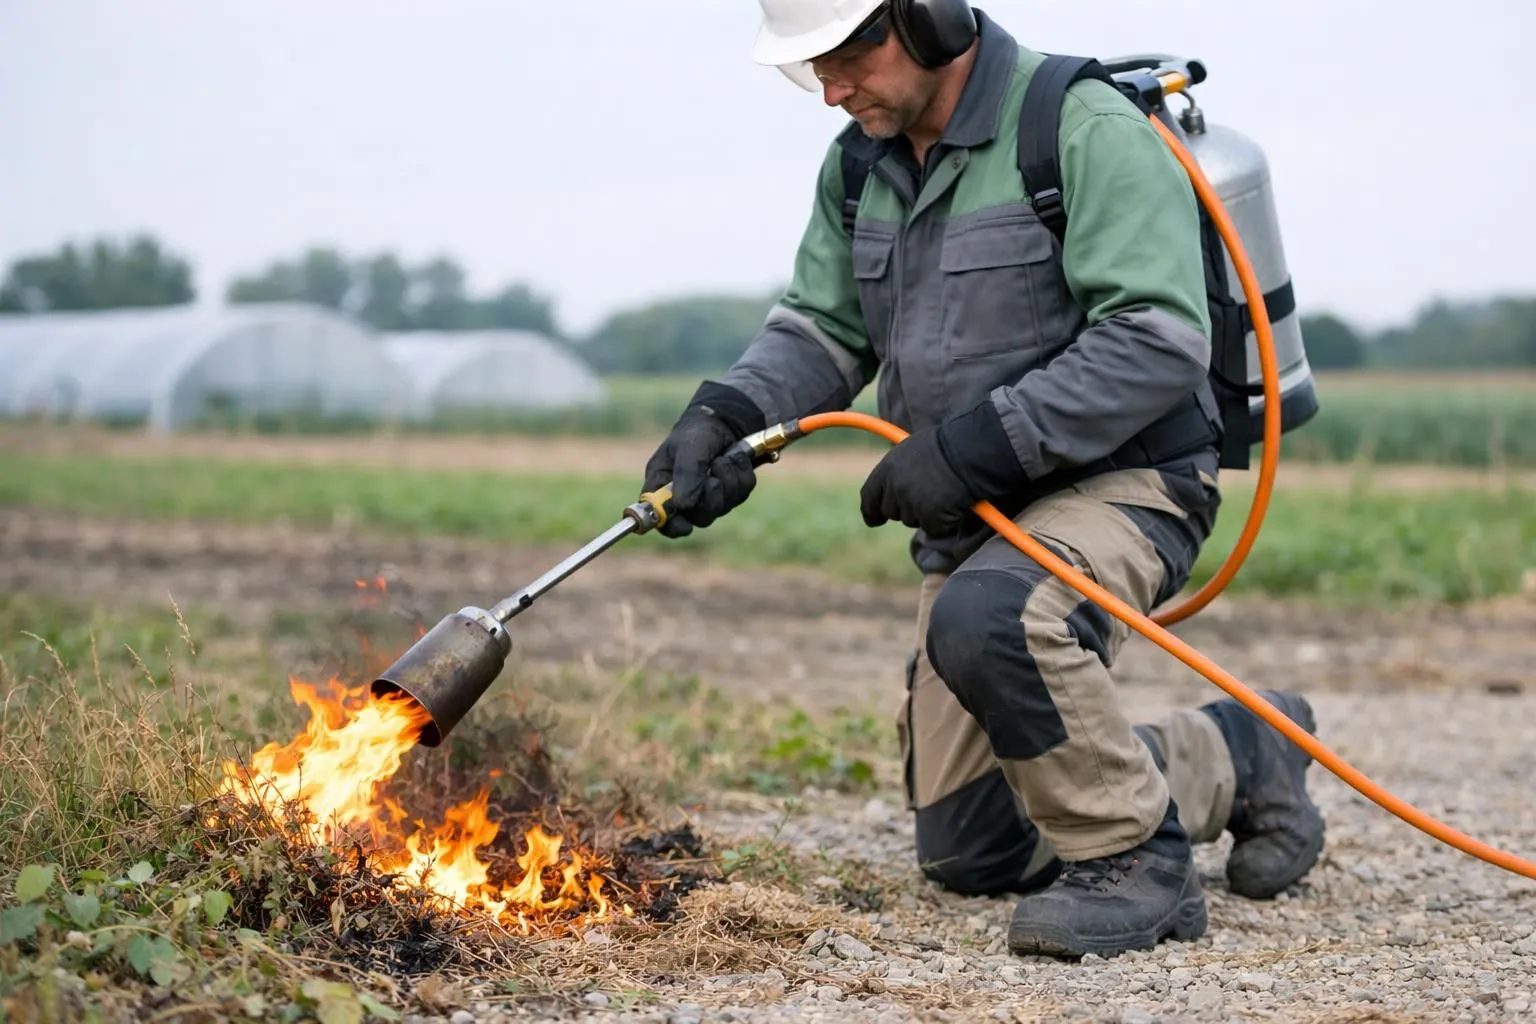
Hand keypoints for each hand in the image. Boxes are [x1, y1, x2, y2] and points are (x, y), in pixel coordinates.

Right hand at [641, 381, 764, 538]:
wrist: (723, 422)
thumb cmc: (696, 432)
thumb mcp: (688, 446)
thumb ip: (685, 473)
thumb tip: (684, 505)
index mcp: (662, 486)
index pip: (660, 518)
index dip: (671, 527)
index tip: (684, 526)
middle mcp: (684, 497)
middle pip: (698, 519)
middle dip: (710, 498)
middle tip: (713, 478)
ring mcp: (709, 498)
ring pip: (722, 507)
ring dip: (727, 480)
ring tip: (722, 459)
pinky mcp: (731, 494)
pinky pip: (741, 493)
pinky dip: (740, 474)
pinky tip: (734, 459)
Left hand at [859, 400, 1026, 536]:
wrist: (971, 452)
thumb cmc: (946, 445)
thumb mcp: (912, 450)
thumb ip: (898, 470)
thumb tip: (892, 486)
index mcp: (887, 469)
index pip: (869, 497)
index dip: (871, 511)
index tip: (875, 519)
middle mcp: (896, 489)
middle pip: (892, 512)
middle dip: (906, 508)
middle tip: (927, 493)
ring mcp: (913, 505)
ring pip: (913, 521)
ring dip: (926, 513)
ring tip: (943, 492)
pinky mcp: (932, 519)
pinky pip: (934, 528)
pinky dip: (944, 521)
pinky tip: (954, 502)